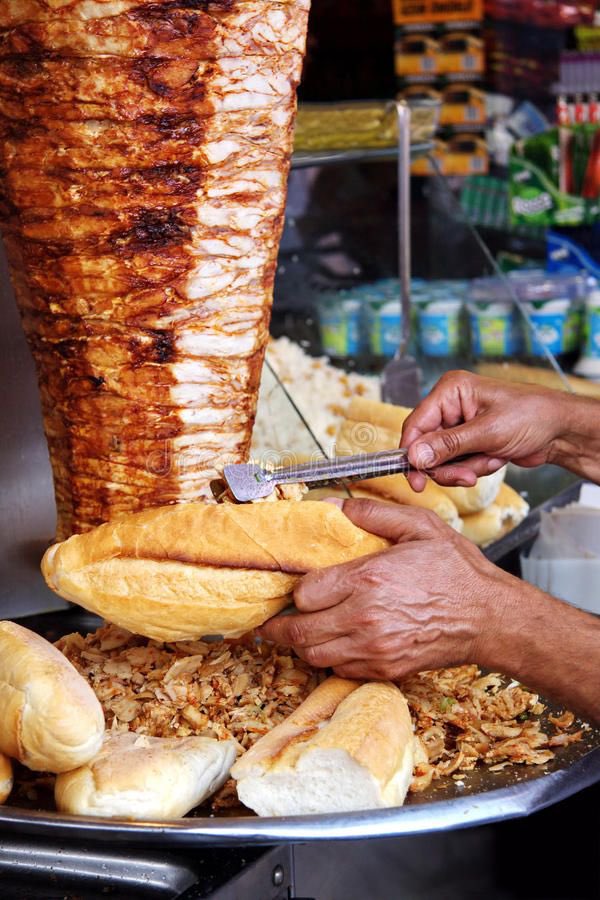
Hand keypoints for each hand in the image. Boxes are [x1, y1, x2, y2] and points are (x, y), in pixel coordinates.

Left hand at [258, 499, 505, 681]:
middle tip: (273, 622)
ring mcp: (375, 648)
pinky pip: (340, 671)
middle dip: (280, 627)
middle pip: (300, 631)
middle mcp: (365, 618)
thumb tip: (334, 507)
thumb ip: (373, 514)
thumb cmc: (456, 571)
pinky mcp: (385, 669)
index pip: (305, 593)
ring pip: (315, 656)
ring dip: (302, 645)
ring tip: (300, 632)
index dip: (297, 590)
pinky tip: (334, 644)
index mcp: (368, 579)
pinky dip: (329, 659)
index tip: (298, 587)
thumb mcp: (420, 527)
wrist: (490, 618)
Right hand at [400, 371, 566, 491]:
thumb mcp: (487, 432)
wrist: (560, 430)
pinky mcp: (469, 442)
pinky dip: (476, 467)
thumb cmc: (531, 415)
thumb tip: (416, 455)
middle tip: (466, 476)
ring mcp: (459, 426)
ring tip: (490, 460)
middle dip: (448, 465)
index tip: (416, 478)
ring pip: (442, 460)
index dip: (412, 453)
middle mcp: (451, 407)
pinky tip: (495, 458)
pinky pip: (458, 464)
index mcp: (451, 391)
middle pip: (427, 447)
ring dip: (466, 468)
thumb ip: (448, 445)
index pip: (416, 424)